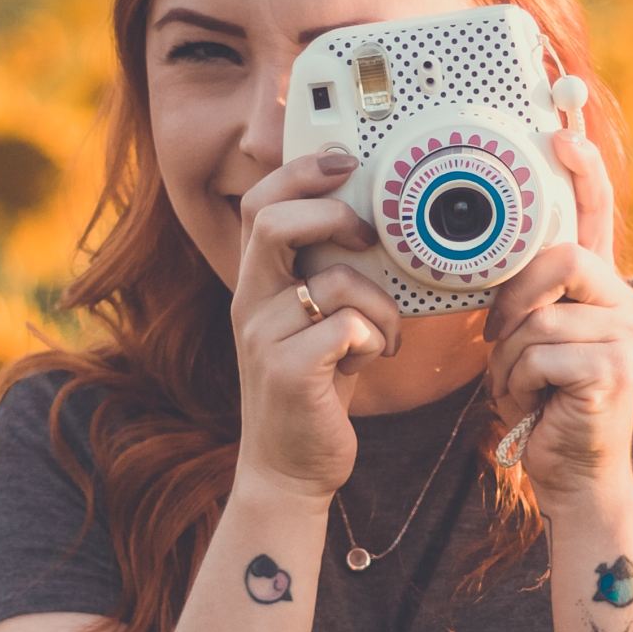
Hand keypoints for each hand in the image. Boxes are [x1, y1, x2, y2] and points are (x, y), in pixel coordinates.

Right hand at [230, 149, 400, 503]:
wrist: (290, 469)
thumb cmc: (317, 391)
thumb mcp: (316, 325)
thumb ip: (329, 278)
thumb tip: (379, 226)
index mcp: (257, 285)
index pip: (259, 204)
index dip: (299, 171)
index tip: (343, 162)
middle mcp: (249, 304)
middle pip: (275, 221)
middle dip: (333, 215)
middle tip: (368, 237)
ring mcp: (263, 338)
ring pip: (334, 280)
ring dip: (379, 304)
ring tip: (383, 334)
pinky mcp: (288, 373)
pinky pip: (348, 326)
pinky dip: (375, 337)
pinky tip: (370, 358)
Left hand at [481, 127, 632, 505]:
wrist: (572, 473)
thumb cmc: (544, 402)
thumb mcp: (530, 338)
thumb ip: (528, 296)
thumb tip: (495, 261)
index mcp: (600, 287)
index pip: (594, 214)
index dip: (580, 170)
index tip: (560, 131)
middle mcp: (621, 303)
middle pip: (560, 259)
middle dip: (515, 299)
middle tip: (499, 337)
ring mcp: (623, 336)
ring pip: (539, 317)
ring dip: (510, 358)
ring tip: (523, 386)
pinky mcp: (612, 370)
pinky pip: (540, 353)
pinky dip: (519, 382)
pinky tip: (534, 403)